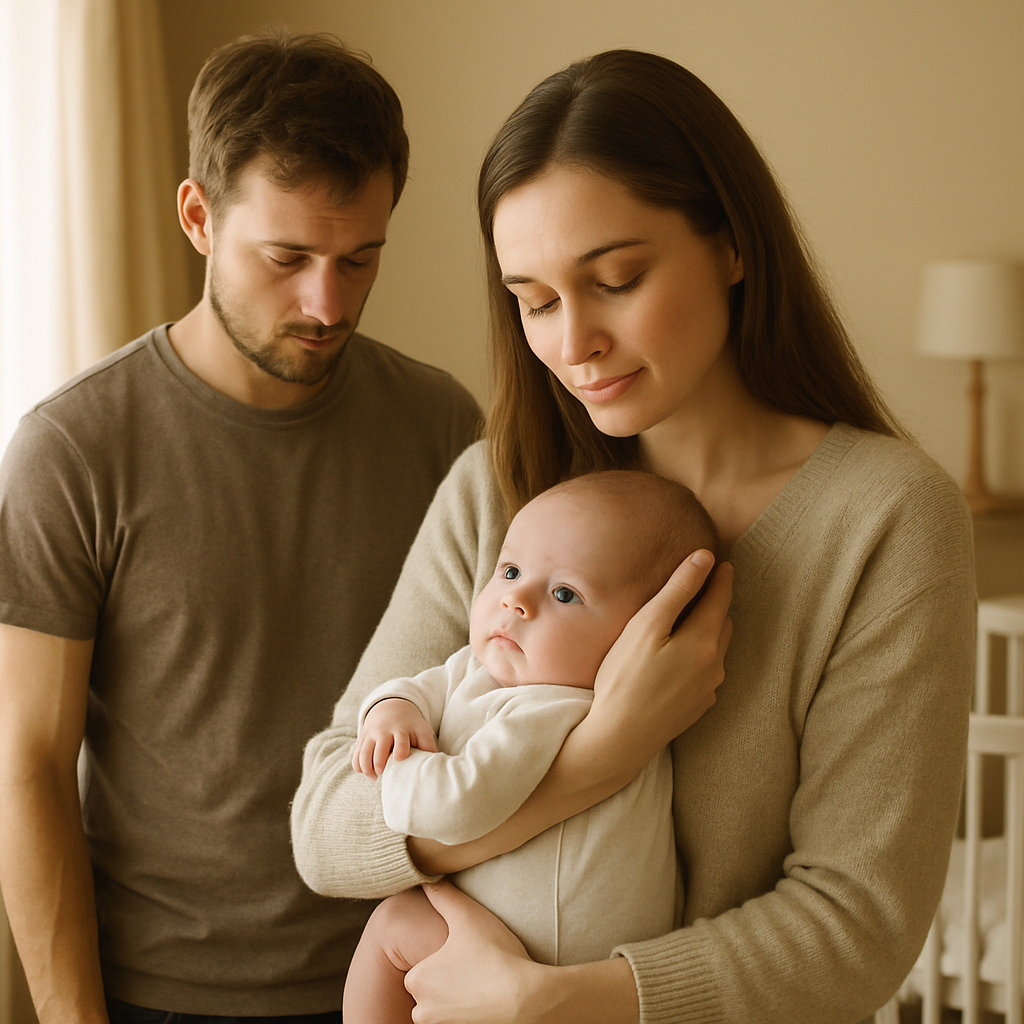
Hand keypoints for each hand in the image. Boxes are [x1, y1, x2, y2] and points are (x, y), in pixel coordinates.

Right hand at [351, 698, 436, 779]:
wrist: (390, 709)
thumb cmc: (410, 726)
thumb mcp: (421, 730)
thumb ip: (427, 744)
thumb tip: (435, 761)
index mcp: (401, 731)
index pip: (400, 739)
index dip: (400, 748)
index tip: (399, 757)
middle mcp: (384, 733)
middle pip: (379, 748)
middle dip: (378, 761)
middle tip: (382, 772)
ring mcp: (371, 736)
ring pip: (364, 752)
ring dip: (367, 767)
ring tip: (373, 777)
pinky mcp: (362, 740)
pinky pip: (356, 754)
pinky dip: (357, 765)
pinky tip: (364, 771)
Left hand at [405, 883, 639, 1023]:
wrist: (529, 1001)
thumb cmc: (497, 956)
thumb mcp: (469, 916)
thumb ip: (443, 896)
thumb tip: (425, 877)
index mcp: (417, 979)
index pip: (421, 968)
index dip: (444, 960)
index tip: (466, 956)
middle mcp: (422, 1010)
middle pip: (430, 992)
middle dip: (449, 984)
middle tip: (476, 971)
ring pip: (443, 1011)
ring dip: (458, 1003)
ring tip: (484, 988)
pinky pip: (459, 1023)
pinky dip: (470, 1016)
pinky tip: (488, 1006)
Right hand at [591, 550, 732, 766]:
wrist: (619, 738)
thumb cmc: (625, 678)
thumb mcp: (647, 626)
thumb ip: (678, 590)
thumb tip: (705, 557)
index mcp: (704, 641)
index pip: (720, 599)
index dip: (721, 578)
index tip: (722, 562)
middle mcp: (714, 665)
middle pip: (723, 623)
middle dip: (717, 603)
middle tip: (707, 585)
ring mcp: (707, 689)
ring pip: (717, 649)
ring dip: (711, 630)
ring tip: (693, 617)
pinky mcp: (697, 707)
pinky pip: (707, 672)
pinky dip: (701, 656)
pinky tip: (681, 657)